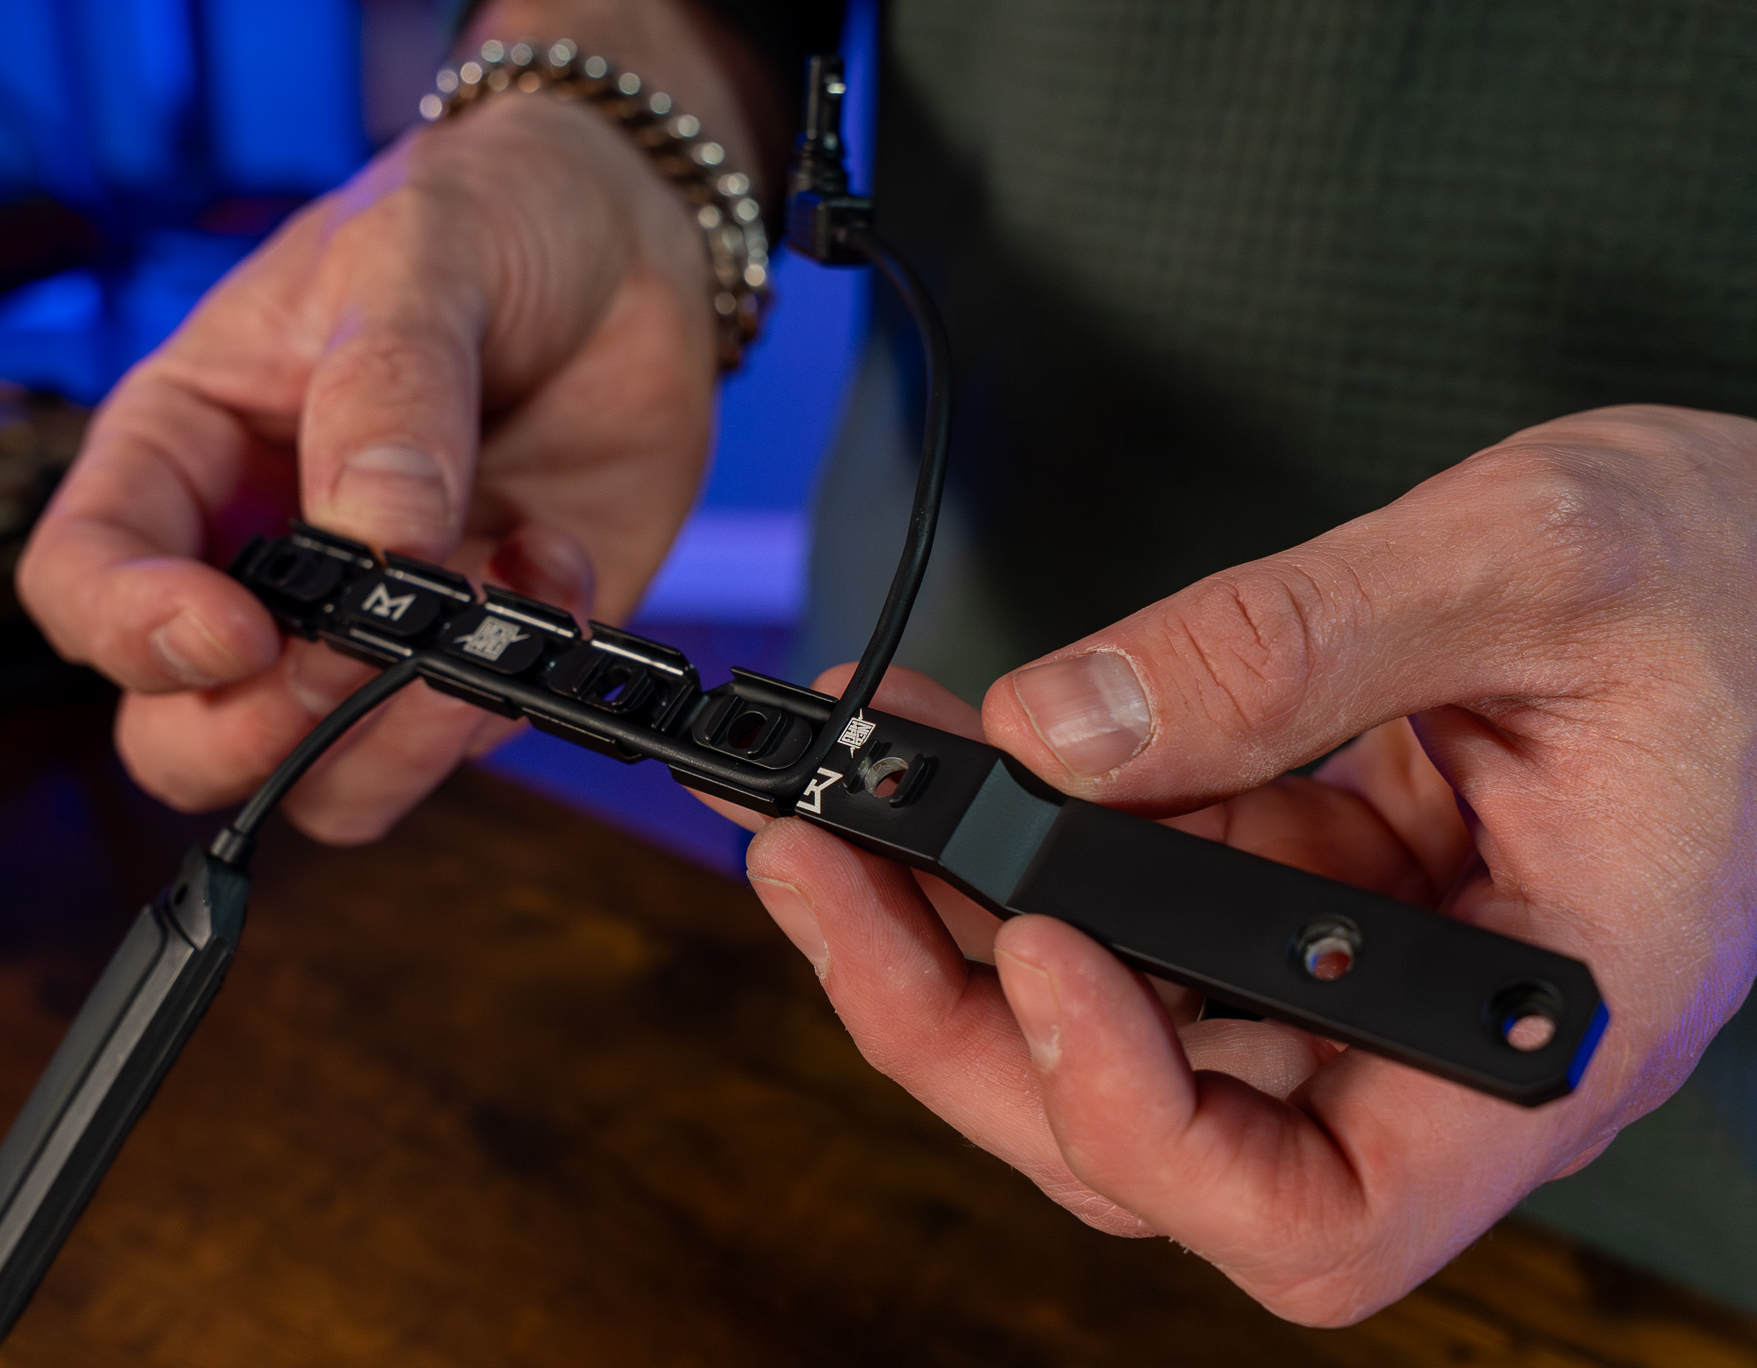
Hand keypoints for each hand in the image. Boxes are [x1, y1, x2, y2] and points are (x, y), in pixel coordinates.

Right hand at [19, 64, 727, 840]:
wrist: (626, 244)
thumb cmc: (479, 220)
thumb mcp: (412, 257)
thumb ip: (386, 397)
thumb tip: (379, 548)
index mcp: (187, 457)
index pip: (81, 584)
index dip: (132, 633)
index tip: (233, 629)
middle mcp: (263, 566)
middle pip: (182, 734)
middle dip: (252, 734)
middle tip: (349, 660)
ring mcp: (375, 626)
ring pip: (327, 777)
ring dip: (399, 739)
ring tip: (478, 622)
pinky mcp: (486, 655)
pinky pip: (472, 737)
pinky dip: (517, 685)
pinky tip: (552, 559)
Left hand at [742, 404, 1756, 1322]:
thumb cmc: (1735, 568)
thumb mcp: (1527, 567)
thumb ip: (1290, 647)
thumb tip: (1062, 734)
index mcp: (1544, 1022)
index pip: (1321, 1214)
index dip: (1146, 1128)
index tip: (1043, 953)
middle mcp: (1431, 1042)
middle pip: (1156, 1143)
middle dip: (962, 1019)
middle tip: (822, 872)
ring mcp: (1355, 974)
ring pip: (1116, 1034)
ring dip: (952, 932)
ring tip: (837, 800)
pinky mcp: (1308, 892)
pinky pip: (1135, 912)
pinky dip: (1023, 844)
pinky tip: (937, 750)